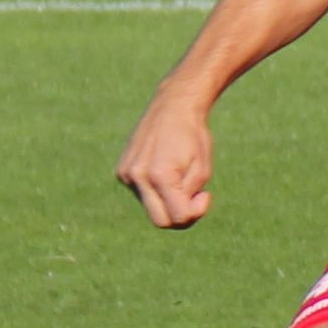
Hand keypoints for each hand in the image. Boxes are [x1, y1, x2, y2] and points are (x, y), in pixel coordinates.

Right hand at [117, 86, 214, 227]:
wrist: (172, 107)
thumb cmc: (193, 137)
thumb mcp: (202, 169)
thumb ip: (191, 198)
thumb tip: (178, 216)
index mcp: (160, 175)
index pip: (177, 218)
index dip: (196, 212)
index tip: (205, 194)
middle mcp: (137, 176)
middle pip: (160, 220)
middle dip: (180, 215)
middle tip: (195, 197)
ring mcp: (126, 174)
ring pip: (151, 207)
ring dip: (168, 200)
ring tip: (179, 176)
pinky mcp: (122, 172)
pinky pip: (143, 194)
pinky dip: (157, 190)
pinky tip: (164, 169)